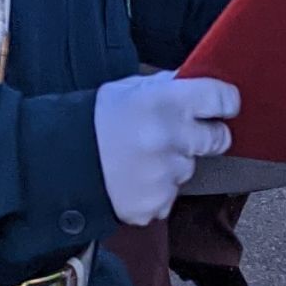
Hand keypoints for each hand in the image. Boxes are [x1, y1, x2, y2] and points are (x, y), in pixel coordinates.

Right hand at [93, 72, 240, 223]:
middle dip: (204, 136)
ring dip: (172, 164)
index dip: (224, 102)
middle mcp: (170, 138)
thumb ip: (169, 85)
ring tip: (140, 158)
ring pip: (189, 168)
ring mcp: (165, 175)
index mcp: (166, 102)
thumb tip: (202, 82)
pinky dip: (156, 189)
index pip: (223, 99)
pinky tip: (134, 178)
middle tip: (176, 134)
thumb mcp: (129, 88)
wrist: (61, 162)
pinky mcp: (156, 203)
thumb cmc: (98, 121)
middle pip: (219, 138)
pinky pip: (170, 195)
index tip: (221, 106)